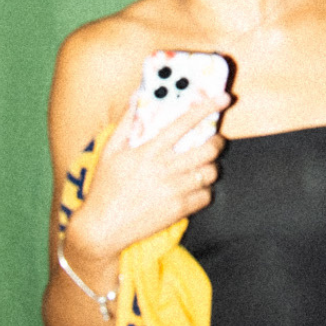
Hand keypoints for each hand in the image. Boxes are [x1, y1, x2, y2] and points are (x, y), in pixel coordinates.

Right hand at [65, 90, 230, 269]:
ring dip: (211, 167)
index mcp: (149, 151)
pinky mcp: (179, 210)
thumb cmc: (105, 187)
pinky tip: (194, 188)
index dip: (206, 108)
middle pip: (208, 150)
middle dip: (217, 142)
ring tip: (203, 165)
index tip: (223, 98)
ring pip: (210, 173)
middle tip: (214, 140)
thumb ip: (125, 123)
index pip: (184, 123)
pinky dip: (204, 191)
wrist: (102, 227)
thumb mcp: (109, 151)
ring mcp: (174, 191)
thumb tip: (135, 98)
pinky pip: (206, 196)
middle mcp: (165, 169)